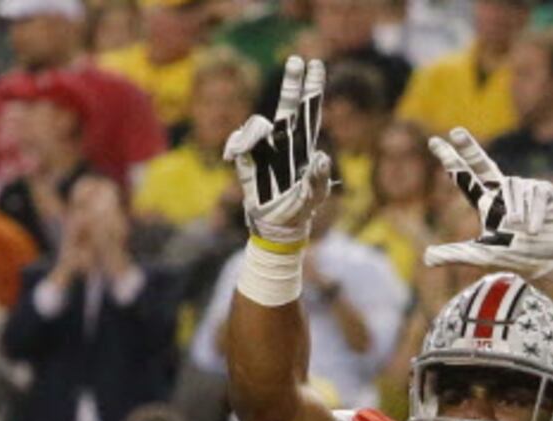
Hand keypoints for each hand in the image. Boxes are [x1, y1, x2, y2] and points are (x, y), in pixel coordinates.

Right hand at [225, 57, 332, 251]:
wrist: (275, 227)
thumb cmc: (300, 211)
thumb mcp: (315, 197)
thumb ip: (318, 178)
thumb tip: (321, 156)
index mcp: (304, 144)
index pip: (310, 109)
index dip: (312, 87)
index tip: (315, 64)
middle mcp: (284, 141)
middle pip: (288, 105)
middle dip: (292, 82)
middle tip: (296, 60)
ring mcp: (265, 150)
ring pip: (257, 125)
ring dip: (251, 133)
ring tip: (241, 149)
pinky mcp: (247, 162)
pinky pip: (238, 144)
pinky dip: (234, 144)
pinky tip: (231, 155)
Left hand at [423, 130, 552, 289]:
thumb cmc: (519, 256)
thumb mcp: (483, 256)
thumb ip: (456, 255)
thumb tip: (426, 258)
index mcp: (487, 203)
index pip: (464, 178)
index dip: (451, 160)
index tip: (434, 141)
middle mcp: (503, 191)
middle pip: (484, 164)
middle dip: (470, 148)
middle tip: (455, 131)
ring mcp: (525, 188)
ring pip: (513, 188)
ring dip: (517, 214)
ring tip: (524, 234)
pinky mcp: (545, 190)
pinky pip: (535, 194)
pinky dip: (533, 215)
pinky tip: (535, 230)